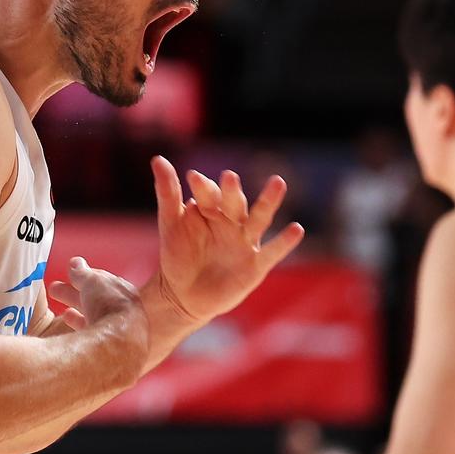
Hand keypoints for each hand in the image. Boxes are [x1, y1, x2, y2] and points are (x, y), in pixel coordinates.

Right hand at [48, 257, 147, 341]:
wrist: (120, 343)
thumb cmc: (111, 307)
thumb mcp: (91, 281)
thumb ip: (82, 273)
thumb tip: (75, 263)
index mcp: (125, 292)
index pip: (103, 281)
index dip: (85, 276)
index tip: (70, 274)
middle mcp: (125, 313)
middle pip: (96, 300)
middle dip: (75, 294)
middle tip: (54, 289)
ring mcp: (118, 332)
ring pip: (94, 319)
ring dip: (78, 314)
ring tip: (64, 313)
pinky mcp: (109, 350)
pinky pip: (92, 336)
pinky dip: (80, 330)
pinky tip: (69, 330)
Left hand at [150, 156, 303, 324]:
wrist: (182, 294)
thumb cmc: (176, 254)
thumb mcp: (170, 223)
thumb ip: (167, 192)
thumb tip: (158, 158)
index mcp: (211, 209)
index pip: (209, 194)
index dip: (203, 187)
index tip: (193, 178)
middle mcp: (231, 222)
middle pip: (235, 203)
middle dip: (232, 191)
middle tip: (228, 177)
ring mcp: (245, 242)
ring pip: (259, 219)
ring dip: (269, 202)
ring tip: (278, 182)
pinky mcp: (255, 265)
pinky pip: (272, 252)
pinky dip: (284, 242)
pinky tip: (296, 229)